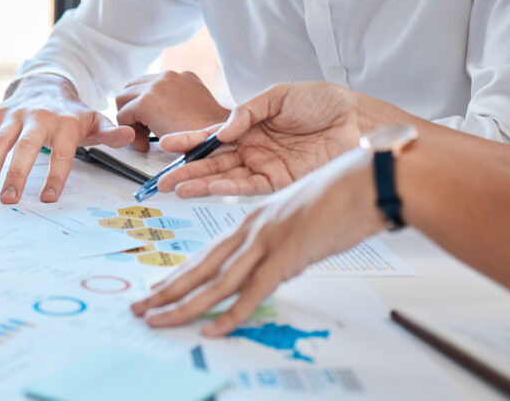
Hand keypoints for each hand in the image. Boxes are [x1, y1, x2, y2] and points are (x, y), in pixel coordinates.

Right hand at [0, 73, 133, 203]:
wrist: (46, 85)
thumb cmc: (70, 114)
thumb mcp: (94, 121)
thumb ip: (110, 133)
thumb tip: (129, 136)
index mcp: (65, 121)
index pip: (62, 150)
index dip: (56, 174)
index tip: (49, 197)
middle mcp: (37, 116)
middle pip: (26, 145)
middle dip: (17, 173)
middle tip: (9, 200)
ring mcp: (12, 114)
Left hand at [115, 71, 230, 151]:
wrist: (221, 139)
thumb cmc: (212, 134)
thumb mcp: (196, 111)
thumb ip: (177, 106)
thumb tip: (160, 115)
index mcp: (181, 77)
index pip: (148, 84)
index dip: (144, 107)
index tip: (151, 126)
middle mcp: (168, 76)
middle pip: (131, 88)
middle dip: (132, 111)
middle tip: (142, 133)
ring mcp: (156, 87)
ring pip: (122, 100)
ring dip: (129, 121)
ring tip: (143, 139)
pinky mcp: (147, 102)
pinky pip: (123, 116)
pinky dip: (129, 133)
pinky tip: (144, 144)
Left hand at [130, 149, 384, 335]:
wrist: (370, 180)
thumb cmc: (344, 196)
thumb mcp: (303, 220)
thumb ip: (284, 244)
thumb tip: (277, 267)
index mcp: (255, 218)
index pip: (208, 252)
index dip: (181, 272)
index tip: (159, 288)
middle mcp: (253, 229)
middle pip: (200, 266)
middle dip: (166, 291)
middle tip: (139, 308)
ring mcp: (267, 241)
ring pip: (215, 281)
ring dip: (183, 306)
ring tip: (158, 321)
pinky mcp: (287, 255)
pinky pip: (253, 292)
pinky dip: (231, 314)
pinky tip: (212, 329)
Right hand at [157, 81, 362, 197]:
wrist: (357, 120)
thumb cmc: (324, 102)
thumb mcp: (279, 95)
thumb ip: (247, 112)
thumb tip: (222, 131)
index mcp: (250, 126)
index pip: (212, 136)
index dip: (190, 141)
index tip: (167, 145)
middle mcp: (254, 148)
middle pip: (213, 161)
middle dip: (187, 170)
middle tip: (163, 180)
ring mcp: (265, 165)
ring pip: (225, 177)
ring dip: (201, 183)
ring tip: (176, 188)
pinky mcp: (281, 180)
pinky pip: (249, 186)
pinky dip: (228, 188)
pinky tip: (210, 188)